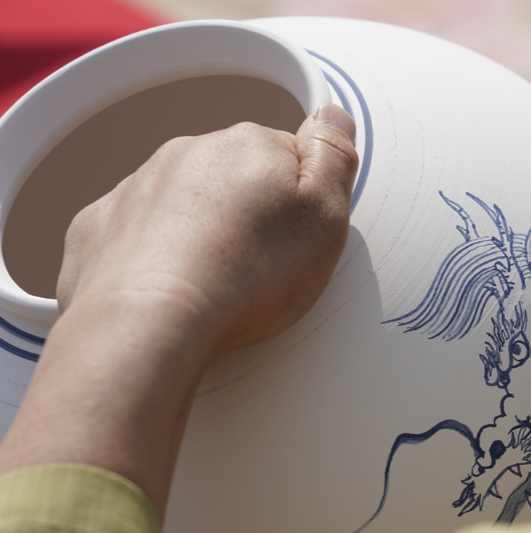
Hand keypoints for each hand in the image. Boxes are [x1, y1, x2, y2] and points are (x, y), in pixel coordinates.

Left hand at [0, 104, 358, 517]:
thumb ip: (334, 157)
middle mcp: (190, 153)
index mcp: (249, 146)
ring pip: (185, 202)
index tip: (302, 237)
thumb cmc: (247, 277)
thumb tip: (332, 115)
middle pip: (235, 177)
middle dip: (250, 213)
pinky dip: (155, 255)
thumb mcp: (325, 217)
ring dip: (203, 231)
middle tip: (265, 267)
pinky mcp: (101, 226)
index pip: (290, 155)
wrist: (150, 324)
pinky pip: (137, 232)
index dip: (303, 199)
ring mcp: (139, 187)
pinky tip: (172, 289)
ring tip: (219, 285)